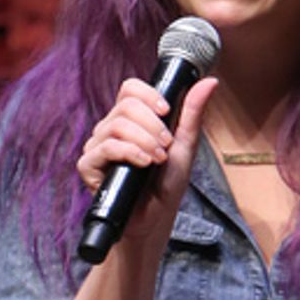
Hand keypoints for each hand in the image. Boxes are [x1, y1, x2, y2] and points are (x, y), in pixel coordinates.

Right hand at [76, 74, 217, 246]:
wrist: (155, 218)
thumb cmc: (166, 184)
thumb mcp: (185, 145)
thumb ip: (192, 113)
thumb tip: (210, 81)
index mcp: (131, 120)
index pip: (130, 89)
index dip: (149, 95)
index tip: (166, 112)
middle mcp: (111, 129)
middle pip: (126, 105)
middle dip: (152, 125)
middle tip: (166, 146)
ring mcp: (98, 146)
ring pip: (116, 125)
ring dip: (144, 140)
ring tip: (158, 159)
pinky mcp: (88, 165)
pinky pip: (105, 147)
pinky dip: (128, 152)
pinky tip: (143, 163)